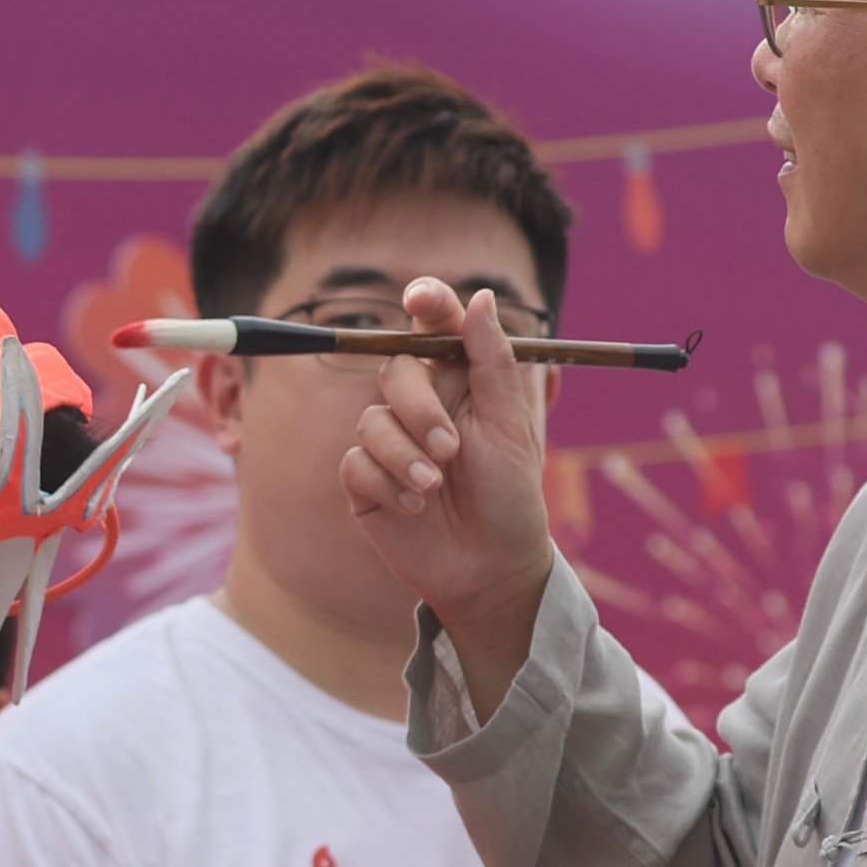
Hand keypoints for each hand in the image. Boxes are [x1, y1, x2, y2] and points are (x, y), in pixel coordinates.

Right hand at [338, 284, 558, 695]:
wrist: (492, 569)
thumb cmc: (511, 498)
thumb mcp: (511, 428)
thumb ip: (492, 363)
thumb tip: (480, 298)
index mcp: (459, 385)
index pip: (434, 328)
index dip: (426, 302)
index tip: (420, 297)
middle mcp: (420, 408)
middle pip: (394, 371)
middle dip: (419, 407)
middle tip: (451, 448)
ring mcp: (390, 445)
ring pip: (371, 420)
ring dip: (404, 454)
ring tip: (434, 488)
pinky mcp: (365, 483)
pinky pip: (355, 463)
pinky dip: (385, 482)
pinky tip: (413, 508)